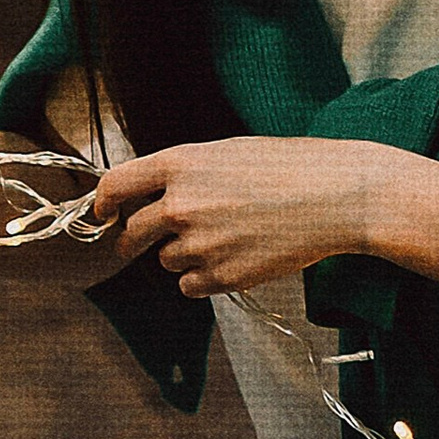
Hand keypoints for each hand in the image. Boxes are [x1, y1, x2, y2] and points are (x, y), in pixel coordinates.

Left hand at [93, 137, 388, 295]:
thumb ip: (186, 174)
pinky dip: (203, 278)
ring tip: (226, 238)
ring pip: (165, 261)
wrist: (337, 197)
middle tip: (139, 244)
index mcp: (181, 164)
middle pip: (131, 234)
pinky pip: (189, 286)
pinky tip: (235, 258)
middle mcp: (180, 204)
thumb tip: (154, 196)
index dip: (102, 203)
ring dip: (182, 255)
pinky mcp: (219, 277)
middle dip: (132, 241)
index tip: (102, 213)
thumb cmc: (291, 168)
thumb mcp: (229, 153)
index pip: (116, 185)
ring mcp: (198, 244)